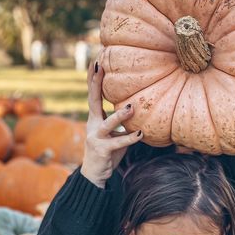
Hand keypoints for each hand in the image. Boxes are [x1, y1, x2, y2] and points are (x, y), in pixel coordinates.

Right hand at [80, 55, 142, 187]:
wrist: (95, 173)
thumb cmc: (108, 151)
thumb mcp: (116, 133)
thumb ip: (124, 123)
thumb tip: (141, 108)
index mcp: (95, 119)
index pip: (94, 95)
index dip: (94, 79)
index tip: (96, 61)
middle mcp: (92, 125)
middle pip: (92, 101)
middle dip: (95, 83)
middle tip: (100, 66)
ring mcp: (96, 137)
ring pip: (107, 124)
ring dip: (119, 116)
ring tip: (131, 107)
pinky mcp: (102, 150)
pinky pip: (118, 143)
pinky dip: (130, 138)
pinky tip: (141, 134)